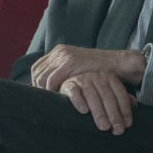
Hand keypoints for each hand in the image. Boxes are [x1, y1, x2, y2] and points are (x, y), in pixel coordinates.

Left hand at [30, 44, 144, 91]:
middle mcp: (59, 52)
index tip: (39, 93)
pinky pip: (52, 79)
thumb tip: (53, 84)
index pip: (38, 67)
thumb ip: (66, 71)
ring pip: (43, 76)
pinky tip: (54, 97)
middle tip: (41, 99)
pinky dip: (51, 89)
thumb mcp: (79, 67)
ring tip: (48, 100)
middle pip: (38, 71)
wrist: (116, 63)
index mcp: (60, 51)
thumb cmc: (99, 70)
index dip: (36, 81)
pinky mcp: (69, 62)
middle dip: (37, 86)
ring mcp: (64, 56)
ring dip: (43, 90)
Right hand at [60, 71, 136, 134]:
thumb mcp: (108, 91)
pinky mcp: (69, 84)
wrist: (69, 80)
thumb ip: (120, 98)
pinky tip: (84, 111)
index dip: (125, 110)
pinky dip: (78, 101)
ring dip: (99, 112)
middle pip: (107, 96)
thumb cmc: (92, 91)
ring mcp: (83, 79)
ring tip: (104, 126)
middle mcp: (97, 76)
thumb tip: (134, 104)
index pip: (120, 94)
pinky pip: (74, 92)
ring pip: (92, 95)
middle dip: (113, 114)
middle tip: (116, 129)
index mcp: (109, 77)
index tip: (127, 124)